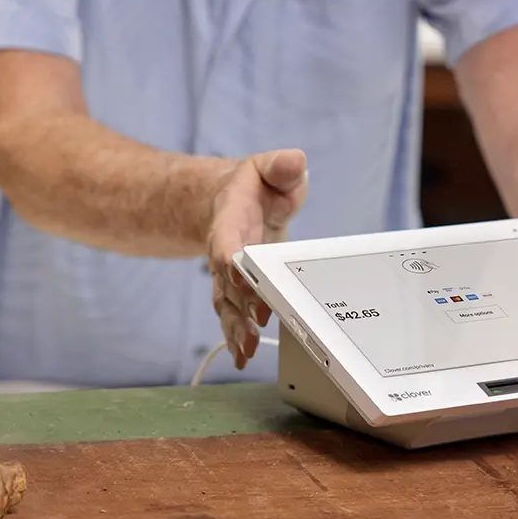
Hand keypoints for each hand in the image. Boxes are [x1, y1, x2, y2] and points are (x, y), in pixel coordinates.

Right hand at [207, 149, 308, 368]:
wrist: (234, 201)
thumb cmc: (259, 186)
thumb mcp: (270, 168)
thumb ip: (281, 166)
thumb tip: (293, 161)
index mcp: (230, 219)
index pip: (226, 240)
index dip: (231, 258)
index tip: (238, 274)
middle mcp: (224, 251)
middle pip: (227, 280)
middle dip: (240, 302)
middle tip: (255, 324)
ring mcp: (228, 275)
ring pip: (227, 304)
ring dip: (236, 327)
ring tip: (246, 350)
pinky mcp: (238, 290)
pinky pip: (233, 315)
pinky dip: (235, 337)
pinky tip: (241, 357)